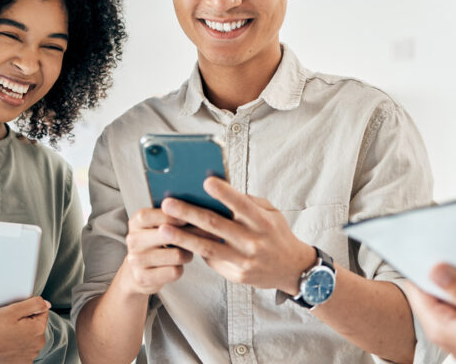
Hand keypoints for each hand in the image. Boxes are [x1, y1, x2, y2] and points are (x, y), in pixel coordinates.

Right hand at [0, 296, 50, 363]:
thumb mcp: (13, 310)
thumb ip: (34, 304)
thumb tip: (46, 304)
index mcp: (38, 330)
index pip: (42, 311)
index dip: (28, 308)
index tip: (17, 313)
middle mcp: (37, 345)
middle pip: (37, 325)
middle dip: (26, 321)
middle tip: (10, 322)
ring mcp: (30, 355)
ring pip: (30, 336)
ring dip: (22, 333)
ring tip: (7, 332)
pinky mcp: (22, 362)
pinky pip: (24, 348)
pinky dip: (18, 345)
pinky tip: (7, 342)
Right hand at [115, 207, 192, 296]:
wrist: (137, 270)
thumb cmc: (154, 243)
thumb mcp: (156, 225)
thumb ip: (171, 216)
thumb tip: (198, 209)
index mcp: (137, 221)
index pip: (162, 214)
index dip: (181, 216)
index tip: (193, 216)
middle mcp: (133, 240)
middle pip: (171, 234)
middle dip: (190, 235)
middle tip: (200, 236)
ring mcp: (136, 260)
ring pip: (177, 255)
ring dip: (187, 254)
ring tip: (186, 252)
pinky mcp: (143, 277)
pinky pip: (174, 271)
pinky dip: (180, 268)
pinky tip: (176, 266)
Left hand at [158, 177, 314, 293]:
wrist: (291, 268)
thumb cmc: (276, 234)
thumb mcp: (271, 212)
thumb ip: (247, 202)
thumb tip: (219, 189)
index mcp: (263, 221)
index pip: (241, 204)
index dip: (224, 193)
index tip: (205, 181)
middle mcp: (254, 242)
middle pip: (216, 225)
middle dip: (189, 213)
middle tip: (168, 203)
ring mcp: (245, 261)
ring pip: (207, 248)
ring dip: (182, 237)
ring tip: (163, 228)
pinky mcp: (237, 275)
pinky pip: (212, 260)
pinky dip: (194, 250)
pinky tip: (179, 241)